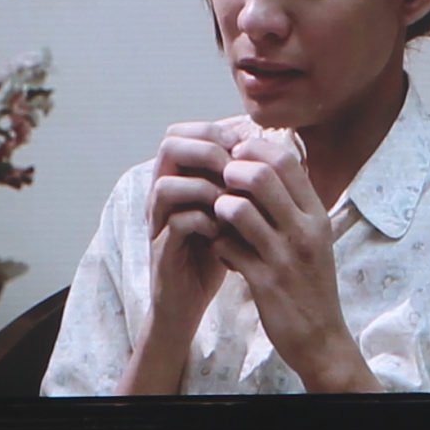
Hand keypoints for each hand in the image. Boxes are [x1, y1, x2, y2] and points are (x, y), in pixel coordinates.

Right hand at [121, 118, 245, 393]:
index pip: (182, 132)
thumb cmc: (214, 250)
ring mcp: (158, 220)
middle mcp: (161, 193)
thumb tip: (271, 146)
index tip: (244, 145)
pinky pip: (177, 223)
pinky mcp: (162, 249)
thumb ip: (239, 180)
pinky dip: (204, 222)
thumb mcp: (231, 210)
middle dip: (207, 150)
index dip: (213, 130)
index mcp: (177, 178)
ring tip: (233, 201)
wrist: (190, 300)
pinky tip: (225, 231)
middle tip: (236, 167)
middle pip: (168, 146)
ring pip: (166, 185)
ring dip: (205, 188)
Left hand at [202, 127, 375, 393]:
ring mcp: (284, 257)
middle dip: (231, 173)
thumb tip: (265, 164)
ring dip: (219, 208)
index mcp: (317, 216)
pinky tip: (221, 251)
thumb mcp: (315, 239)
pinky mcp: (264, 282)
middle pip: (261, 175)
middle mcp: (305, 231)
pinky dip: (217, 244)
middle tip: (220, 185)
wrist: (321, 338)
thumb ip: (294, 204)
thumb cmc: (311, 284)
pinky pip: (226, 247)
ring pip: (238, 209)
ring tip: (219, 219)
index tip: (237, 159)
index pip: (286, 160)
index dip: (254, 150)